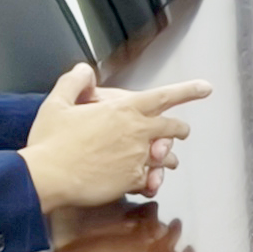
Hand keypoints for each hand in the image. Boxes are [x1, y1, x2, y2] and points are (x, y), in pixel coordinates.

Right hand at [23, 65, 212, 211]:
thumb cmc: (51, 142)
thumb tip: (83, 70)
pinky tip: (145, 181)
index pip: (165, 96)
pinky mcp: (132, 180)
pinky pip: (152, 180)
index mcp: (124, 109)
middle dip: (178, 129)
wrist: (47, 177)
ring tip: (161, 159)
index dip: (188, 90)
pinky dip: (151, 180)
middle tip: (178, 132)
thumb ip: (74, 82)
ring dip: (167, 156)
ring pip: (167, 156)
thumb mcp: (57, 103)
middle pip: (173, 127)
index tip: (206, 88)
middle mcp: (137, 132)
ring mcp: (138, 157)